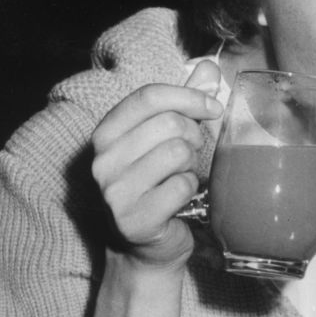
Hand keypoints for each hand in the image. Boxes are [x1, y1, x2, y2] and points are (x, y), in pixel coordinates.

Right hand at [89, 60, 223, 270]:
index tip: (213, 107)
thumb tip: (209, 67)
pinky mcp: (133, 218)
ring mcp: (114, 191)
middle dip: (193, 135)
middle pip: (168, 123)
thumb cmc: (158, 187)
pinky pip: (182, 186)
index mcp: (105, 133)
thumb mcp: (165, 140)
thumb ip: (183, 104)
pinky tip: (181, 200)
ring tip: (182, 176)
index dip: (189, 96)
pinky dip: (191, 191)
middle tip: (192, 153)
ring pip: (177, 152)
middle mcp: (102, 160)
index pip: (148, 96)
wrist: (145, 249)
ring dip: (191, 165)